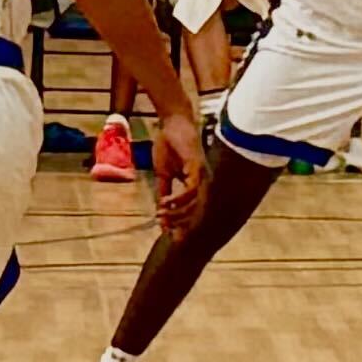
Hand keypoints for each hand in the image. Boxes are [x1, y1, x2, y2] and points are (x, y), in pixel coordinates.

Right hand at [147, 109, 209, 233]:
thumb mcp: (162, 174)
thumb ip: (164, 193)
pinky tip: (166, 203)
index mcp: (194, 185)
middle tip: (170, 235)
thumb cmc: (169, 146)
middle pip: (197, 211)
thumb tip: (160, 212)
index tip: (172, 238)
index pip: (192, 210)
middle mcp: (202, 183)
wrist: (172, 123)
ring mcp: (201, 176)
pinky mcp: (197, 168)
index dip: (183, 225)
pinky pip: (191, 189)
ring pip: (195, 203)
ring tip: (162, 216)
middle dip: (183, 225)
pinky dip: (179, 199)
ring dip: (178, 213)